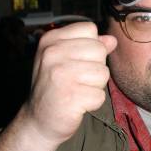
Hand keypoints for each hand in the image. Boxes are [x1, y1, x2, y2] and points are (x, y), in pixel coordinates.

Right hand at [22, 22, 116, 145]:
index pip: (90, 29)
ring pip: (103, 73)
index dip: (91, 47)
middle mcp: (52, 53)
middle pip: (99, 50)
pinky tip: (77, 104)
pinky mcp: (70, 96)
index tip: (76, 62)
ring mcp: (60, 74)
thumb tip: (112, 39)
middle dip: (95, 68)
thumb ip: (90, 46)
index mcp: (51, 40)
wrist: (39, 120)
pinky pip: (100, 95)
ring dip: (95, 87)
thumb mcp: (67, 60)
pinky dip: (93, 103)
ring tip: (77, 91)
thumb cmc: (55, 87)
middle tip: (76, 81)